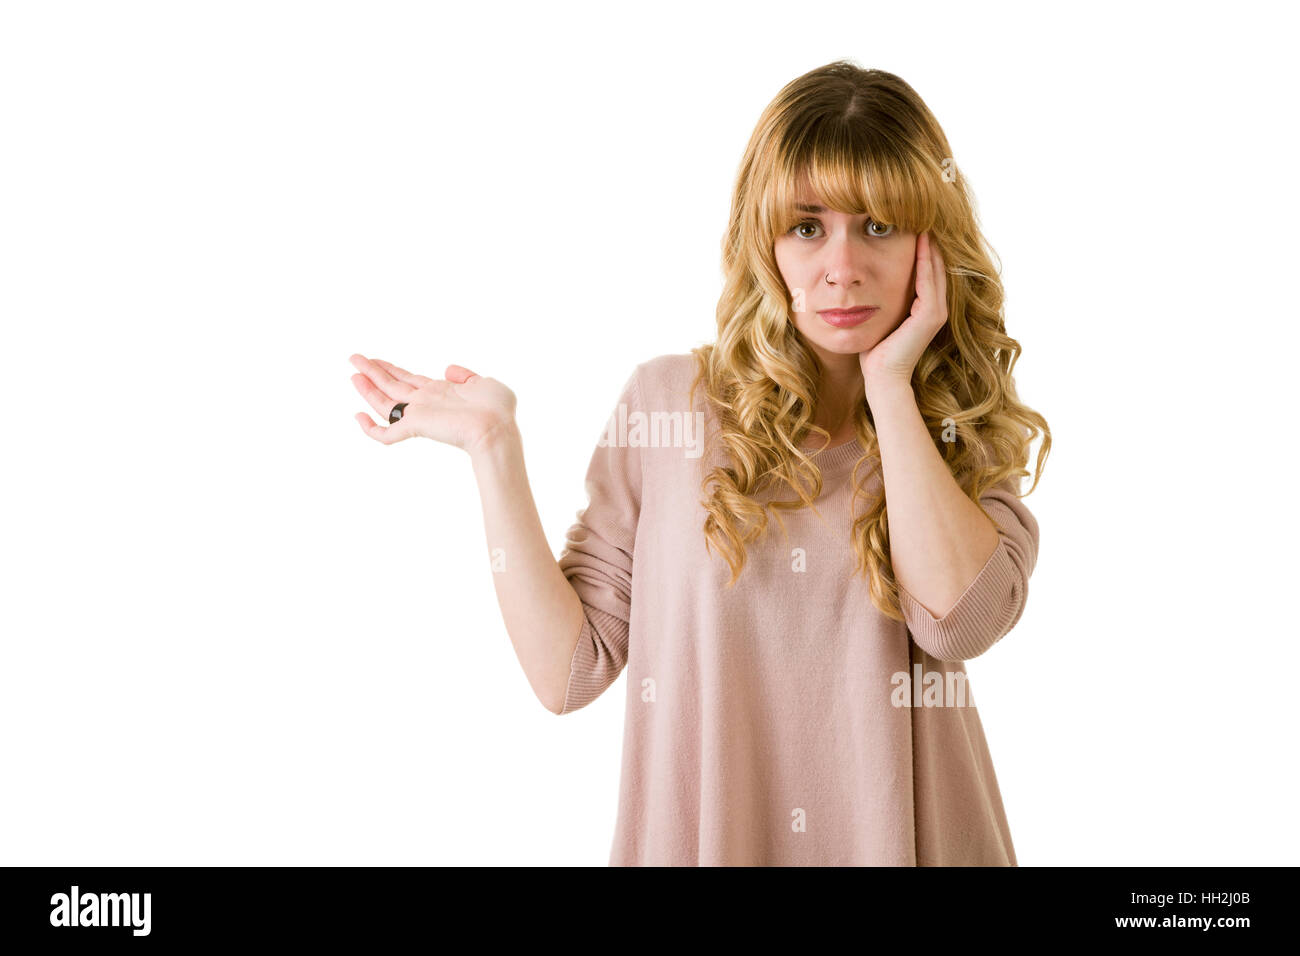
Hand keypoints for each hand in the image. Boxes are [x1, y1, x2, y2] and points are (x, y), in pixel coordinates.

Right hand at [349, 354, 516, 452]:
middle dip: (373, 372)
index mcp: (440, 392)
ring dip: (367, 388)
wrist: (498, 429)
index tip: (378, 361)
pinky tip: (358, 417)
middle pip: (392, 385)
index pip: (410, 379)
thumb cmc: (498, 411)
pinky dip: (370, 429)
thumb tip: (447, 369)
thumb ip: (466, 375)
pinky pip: (386, 433)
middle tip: (354, 359)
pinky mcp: (415, 426)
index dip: (393, 370)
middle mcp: (426, 402)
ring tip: (353, 372)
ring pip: (385, 401)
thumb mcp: (484, 384)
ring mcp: (419, 414)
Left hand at [859, 231, 948, 385]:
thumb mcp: (879, 316)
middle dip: (929, 240)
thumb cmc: (875, 351)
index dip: (922, 247)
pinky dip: (924, 259)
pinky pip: (928, 280)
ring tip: (922, 219)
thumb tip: (864, 280)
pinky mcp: (931, 315)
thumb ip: (881, 298)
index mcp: (926, 308)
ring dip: (929, 243)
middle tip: (922, 213)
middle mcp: (937, 308)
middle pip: (936, 264)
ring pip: (936, 268)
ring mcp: (937, 311)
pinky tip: (918, 240)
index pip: (928, 269)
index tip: (911, 223)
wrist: (881, 377)